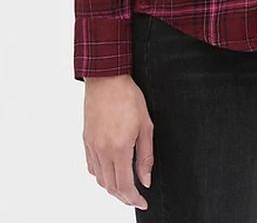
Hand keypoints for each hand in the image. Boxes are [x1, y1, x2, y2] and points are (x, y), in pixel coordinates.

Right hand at [82, 74, 153, 209]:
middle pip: (110, 186)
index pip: (124, 185)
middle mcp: (102, 150)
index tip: (142, 202)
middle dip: (124, 197)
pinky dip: (101, 175)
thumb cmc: (128, 97)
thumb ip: (145, 156)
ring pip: (100, 179)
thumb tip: (145, 179)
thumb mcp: (145, 125)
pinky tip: (111, 171)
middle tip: (135, 197)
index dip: (133, 198)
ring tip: (125, 187)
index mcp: (119, 148)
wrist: (107, 79)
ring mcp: (92, 146)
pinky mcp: (86, 140)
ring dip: (112, 187)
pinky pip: (92, 166)